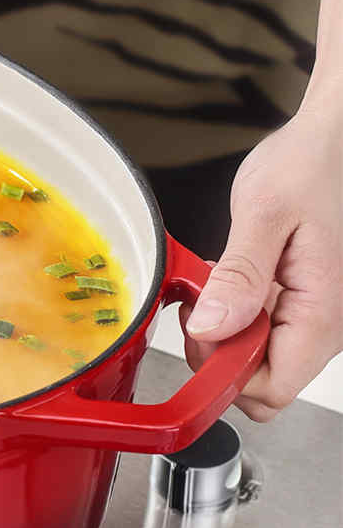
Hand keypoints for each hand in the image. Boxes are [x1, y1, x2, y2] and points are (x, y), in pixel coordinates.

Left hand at [182, 103, 342, 419]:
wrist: (332, 139)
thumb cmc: (310, 165)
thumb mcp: (265, 214)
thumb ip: (240, 277)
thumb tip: (210, 329)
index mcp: (323, 311)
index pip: (273, 388)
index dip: (225, 375)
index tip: (198, 335)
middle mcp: (326, 322)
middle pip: (264, 380)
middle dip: (220, 354)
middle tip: (199, 306)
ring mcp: (315, 313)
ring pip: (261, 356)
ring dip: (226, 331)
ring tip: (212, 284)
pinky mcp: (302, 300)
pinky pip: (264, 329)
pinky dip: (236, 313)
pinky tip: (225, 281)